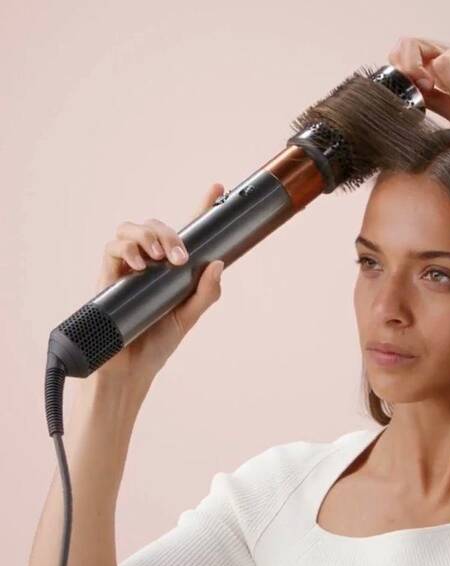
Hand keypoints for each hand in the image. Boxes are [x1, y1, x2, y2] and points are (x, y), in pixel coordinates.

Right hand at [92, 183, 226, 383]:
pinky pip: (111, 249)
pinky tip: (140, 265)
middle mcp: (148, 265)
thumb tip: (218, 264)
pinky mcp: (108, 278)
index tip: (216, 189)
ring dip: (147, 236)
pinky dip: (126, 250)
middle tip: (180, 256)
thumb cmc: (157, 344)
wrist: (129, 371)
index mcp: (169, 271)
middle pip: (154, 226)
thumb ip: (206, 293)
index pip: (184, 234)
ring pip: (129, 230)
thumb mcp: (188, 318)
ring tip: (160, 258)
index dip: (200, 208)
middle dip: (168, 233)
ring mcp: (126, 270)